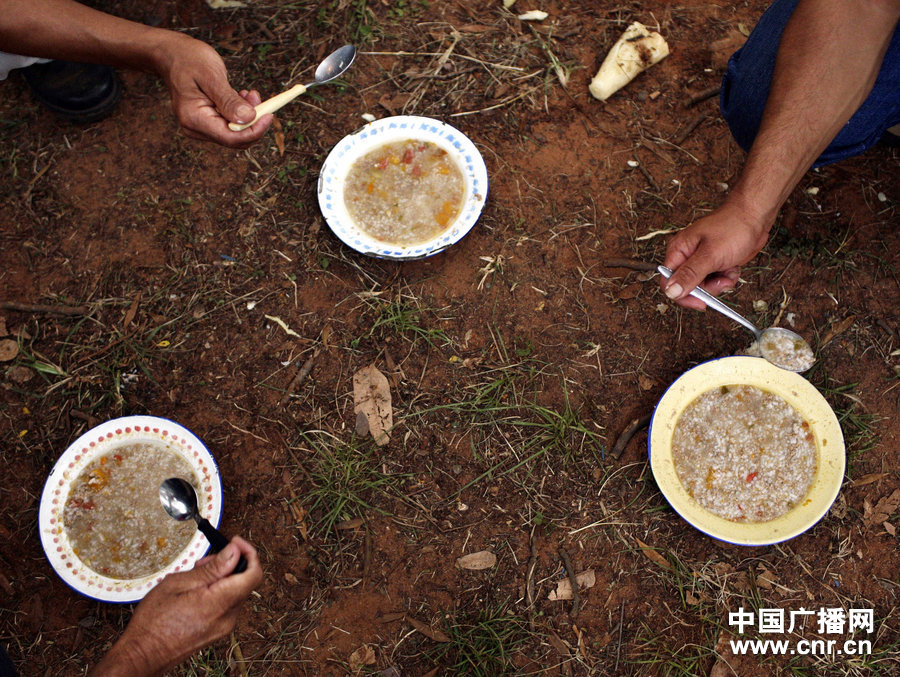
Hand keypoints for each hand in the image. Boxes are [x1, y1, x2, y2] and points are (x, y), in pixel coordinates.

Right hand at [89, 537, 261, 676]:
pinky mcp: (218, 631)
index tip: (235, 542)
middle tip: (205, 561)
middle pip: (244, 581)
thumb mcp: (179, 584)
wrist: (143, 655)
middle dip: (230, 564)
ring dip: (221, 578)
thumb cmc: (154, 622)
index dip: (249, 553)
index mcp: (220, 603)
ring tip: (195, 576)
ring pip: (235, 591)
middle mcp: (228, 618)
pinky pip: (226, 604)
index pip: (253, 574)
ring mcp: (224, 627)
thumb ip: (212, 568)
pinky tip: (196, 591)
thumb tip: (234, 551)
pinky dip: (217, 591)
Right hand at [152, 33, 271, 147]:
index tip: (270, 115)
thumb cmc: (188, 60)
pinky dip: (241, 113)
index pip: (231, 138)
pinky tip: (241, 96)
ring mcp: (201, 127)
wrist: (171, 55)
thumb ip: (229, 100)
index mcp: (194, 119)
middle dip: (252, 121)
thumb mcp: (211, 75)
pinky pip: (230, 125)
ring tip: (248, 93)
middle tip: (256, 96)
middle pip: (235, 139)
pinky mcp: (207, 122)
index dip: (254, 130)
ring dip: (248, 116)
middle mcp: (196, 128)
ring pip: (235, 132)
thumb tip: (248, 118)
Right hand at [661, 196, 771, 309]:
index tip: (700, 302)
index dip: (682, 295)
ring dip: (719, 283)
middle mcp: (686, 257)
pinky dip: (726, 278)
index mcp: (678, 251)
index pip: (668, 282)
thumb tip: (670, 292)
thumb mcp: (710, 255)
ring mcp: (701, 260)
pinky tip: (733, 267)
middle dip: (707, 289)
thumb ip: (689, 275)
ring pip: (703, 286)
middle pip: (687, 287)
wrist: (755, 216)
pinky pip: (715, 280)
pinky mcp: (714, 262)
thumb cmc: (732, 228)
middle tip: (721, 280)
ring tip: (729, 271)